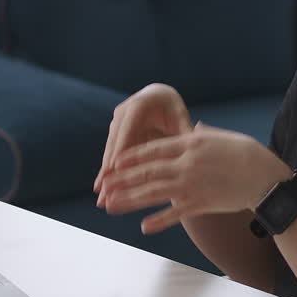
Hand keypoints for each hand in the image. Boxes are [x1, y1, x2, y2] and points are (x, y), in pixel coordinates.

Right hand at [94, 83, 191, 199]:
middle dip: (107, 170)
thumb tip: (195, 143)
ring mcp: (116, 125)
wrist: (158, 98)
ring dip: (105, 176)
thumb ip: (185, 131)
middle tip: (104, 193)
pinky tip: (103, 191)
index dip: (120, 152)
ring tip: (101, 199)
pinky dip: (108, 174)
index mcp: (139, 106)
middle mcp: (122, 114)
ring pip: (110, 154)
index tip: (115, 171)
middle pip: (114, 145)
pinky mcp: (115, 136)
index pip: (128, 132)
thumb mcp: (179, 117)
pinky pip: (111, 157)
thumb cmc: (173, 108)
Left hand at [99, 123, 290, 233]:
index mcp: (190, 143)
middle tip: (103, 187)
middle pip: (147, 172)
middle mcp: (187, 164)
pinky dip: (159, 221)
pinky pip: (176, 214)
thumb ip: (201, 134)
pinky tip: (143, 227)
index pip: (153, 149)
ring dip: (130, 200)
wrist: (267, 179)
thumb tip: (191, 127)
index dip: (130, 157)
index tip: (113, 162)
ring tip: (110, 205)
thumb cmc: (247, 154)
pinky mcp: (201, 204)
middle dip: (122, 180)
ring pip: (154, 193)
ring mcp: (192, 185)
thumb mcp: (222, 136)